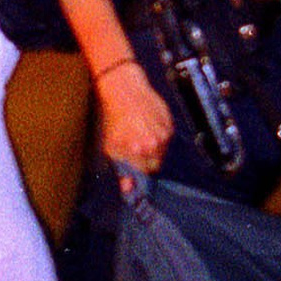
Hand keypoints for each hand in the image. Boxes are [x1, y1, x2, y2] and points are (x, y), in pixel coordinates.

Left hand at [95, 59, 173, 174]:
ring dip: (153, 148)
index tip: (135, 165)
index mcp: (137, 152)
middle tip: (136, 148)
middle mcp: (153, 145)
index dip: (139, 170)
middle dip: (146, 160)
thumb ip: (121, 170)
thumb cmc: (113, 118)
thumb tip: (128, 189)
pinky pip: (167, 139)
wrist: (124, 91)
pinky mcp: (170, 124)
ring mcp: (163, 134)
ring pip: (162, 152)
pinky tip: (148, 125)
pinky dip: (159, 136)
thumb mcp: (111, 145)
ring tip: (140, 134)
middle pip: (155, 164)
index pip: (145, 174)